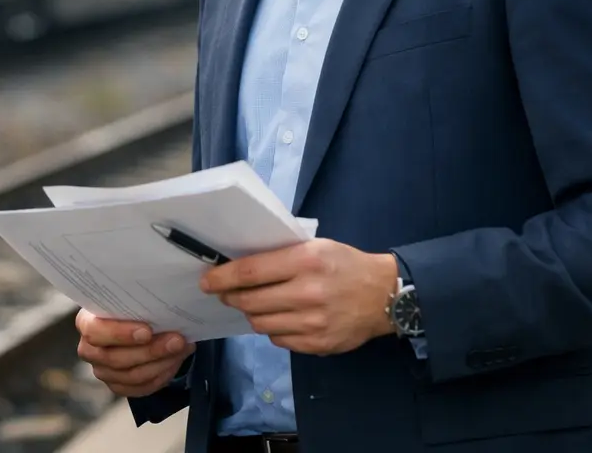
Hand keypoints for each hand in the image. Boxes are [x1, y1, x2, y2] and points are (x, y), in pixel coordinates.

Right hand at [75, 309, 193, 397]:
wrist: (134, 322)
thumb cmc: (129, 306)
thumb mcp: (129, 298)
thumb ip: (137, 300)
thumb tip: (163, 299)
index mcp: (86, 323)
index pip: (95, 331)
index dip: (120, 334)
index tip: (148, 331)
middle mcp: (89, 350)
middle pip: (116, 358)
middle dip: (151, 350)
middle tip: (178, 340)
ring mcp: (103, 371)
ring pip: (132, 376)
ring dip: (161, 363)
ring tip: (182, 348)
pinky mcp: (118, 386)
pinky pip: (141, 388)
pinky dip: (162, 375)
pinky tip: (175, 361)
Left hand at [200, 240, 398, 355]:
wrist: (384, 295)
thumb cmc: (344, 264)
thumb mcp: (315, 247)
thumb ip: (282, 255)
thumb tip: (240, 266)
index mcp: (305, 261)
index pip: (251, 272)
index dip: (223, 278)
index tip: (207, 281)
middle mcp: (307, 292)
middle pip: (250, 301)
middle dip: (231, 297)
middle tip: (224, 293)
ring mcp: (313, 322)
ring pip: (261, 323)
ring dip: (251, 314)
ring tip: (252, 305)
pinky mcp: (318, 344)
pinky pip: (279, 340)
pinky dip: (272, 329)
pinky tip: (279, 318)